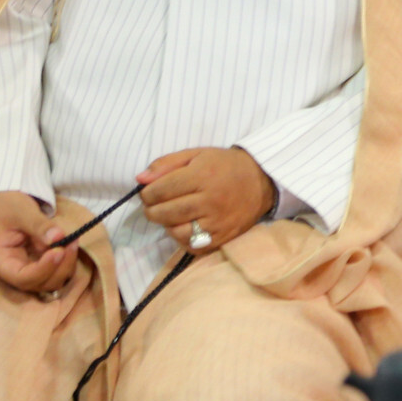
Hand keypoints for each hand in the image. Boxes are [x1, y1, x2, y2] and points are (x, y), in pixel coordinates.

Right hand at [0, 190, 76, 294]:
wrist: (2, 203)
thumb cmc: (6, 207)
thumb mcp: (20, 212)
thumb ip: (38, 225)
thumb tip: (58, 237)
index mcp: (1, 261)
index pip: (22, 278)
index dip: (43, 269)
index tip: (59, 250)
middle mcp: (14, 270)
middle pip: (40, 283)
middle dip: (59, 267)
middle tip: (71, 241)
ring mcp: (29, 269)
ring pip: (52, 280)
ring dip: (67, 264)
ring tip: (73, 239)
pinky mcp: (41, 263)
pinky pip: (57, 270)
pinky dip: (68, 260)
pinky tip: (71, 242)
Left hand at [138, 147, 276, 256]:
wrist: (261, 181)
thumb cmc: (224, 165)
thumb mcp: (196, 155)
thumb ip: (166, 164)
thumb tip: (140, 179)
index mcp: (202, 176)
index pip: (159, 191)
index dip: (147, 193)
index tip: (150, 192)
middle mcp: (210, 200)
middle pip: (164, 213)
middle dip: (152, 210)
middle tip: (156, 205)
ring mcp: (217, 222)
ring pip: (175, 232)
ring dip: (167, 225)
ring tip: (172, 215)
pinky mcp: (223, 237)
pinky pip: (191, 245)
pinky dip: (183, 238)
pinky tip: (187, 225)